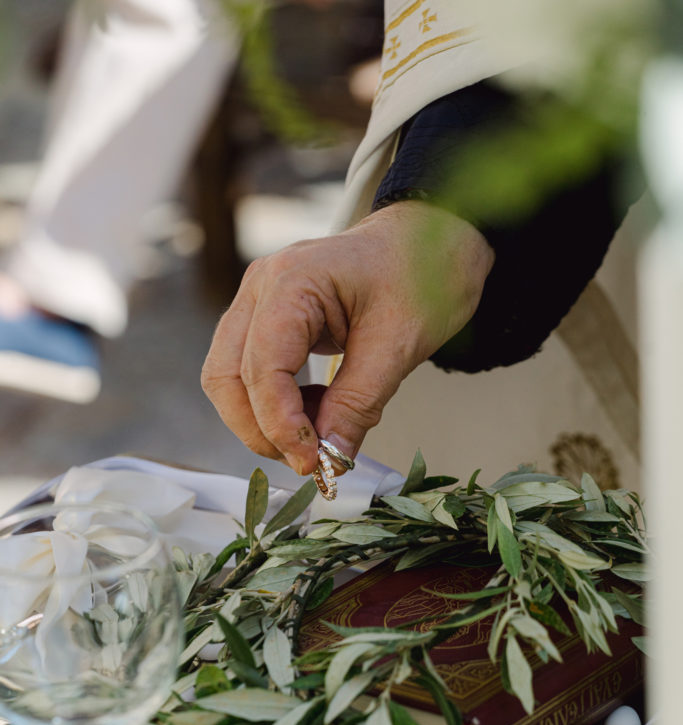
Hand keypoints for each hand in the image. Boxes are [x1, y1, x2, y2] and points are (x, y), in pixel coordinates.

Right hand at [201, 201, 493, 474]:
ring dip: (262, 422)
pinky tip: (316, 413)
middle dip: (260, 429)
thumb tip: (330, 459)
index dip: (280, 424)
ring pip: (228, 379)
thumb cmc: (421, 273)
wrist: (430, 239)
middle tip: (309, 462)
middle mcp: (262, 286)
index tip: (313, 462)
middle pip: (226, 376)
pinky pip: (248, 373)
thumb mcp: (399, 345)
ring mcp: (257, 301)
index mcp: (293, 280)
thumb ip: (359, 404)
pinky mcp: (266, 319)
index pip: (261, 367)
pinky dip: (274, 406)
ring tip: (318, 437)